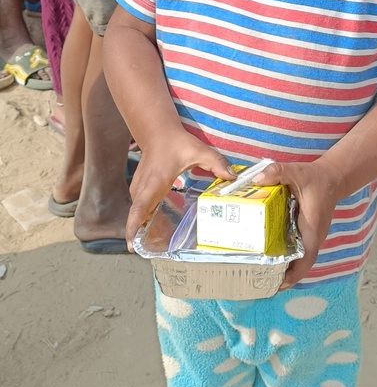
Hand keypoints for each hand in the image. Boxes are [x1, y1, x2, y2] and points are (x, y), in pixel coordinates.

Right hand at [126, 131, 234, 247]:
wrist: (157, 133)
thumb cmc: (176, 143)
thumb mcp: (199, 151)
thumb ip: (216, 163)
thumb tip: (233, 177)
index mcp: (155, 183)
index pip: (140, 208)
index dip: (133, 227)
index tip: (133, 245)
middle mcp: (142, 188)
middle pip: (136, 216)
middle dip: (139, 235)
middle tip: (151, 253)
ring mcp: (137, 189)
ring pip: (137, 213)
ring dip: (141, 228)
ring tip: (153, 246)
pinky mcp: (138, 189)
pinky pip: (139, 208)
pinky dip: (143, 218)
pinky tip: (155, 228)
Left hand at [253, 159, 339, 287]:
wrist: (333, 177)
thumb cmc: (315, 177)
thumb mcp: (296, 171)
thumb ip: (277, 172)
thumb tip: (258, 179)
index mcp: (312, 227)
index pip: (307, 256)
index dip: (295, 272)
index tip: (280, 283)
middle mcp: (313, 236)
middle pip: (301, 264)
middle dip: (285, 276)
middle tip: (262, 284)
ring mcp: (311, 236)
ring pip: (299, 259)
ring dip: (285, 270)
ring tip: (263, 278)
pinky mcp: (307, 233)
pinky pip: (297, 250)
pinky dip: (287, 258)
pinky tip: (270, 259)